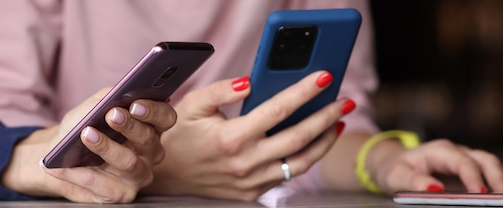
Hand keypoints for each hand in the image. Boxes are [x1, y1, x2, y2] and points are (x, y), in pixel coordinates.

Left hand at [1, 88, 174, 202]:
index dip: (154, 111)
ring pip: (129, 163)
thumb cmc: (82, 127)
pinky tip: (62, 166)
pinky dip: (80, 174)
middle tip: (111, 115)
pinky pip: (104, 186)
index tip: (135, 104)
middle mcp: (150, 152)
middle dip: (130, 126)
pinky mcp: (121, 194)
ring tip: (86, 135)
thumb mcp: (92, 107)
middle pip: (149, 139)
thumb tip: (116, 95)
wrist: (57, 157)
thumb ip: (107, 97)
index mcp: (150, 127)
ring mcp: (138, 175)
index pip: (165, 117)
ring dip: (107, 147)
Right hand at [141, 71, 353, 200]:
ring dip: (324, 141)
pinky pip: (286, 176)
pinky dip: (305, 158)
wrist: (165, 176)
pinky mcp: (251, 193)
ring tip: (337, 122)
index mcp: (231, 137)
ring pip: (300, 163)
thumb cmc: (179, 137)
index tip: (325, 77)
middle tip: (344, 100)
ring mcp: (250, 182)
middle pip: (299, 138)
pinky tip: (313, 143)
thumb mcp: (192, 105)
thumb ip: (222, 90)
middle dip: (326, 117)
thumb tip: (252, 80)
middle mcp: (245, 162)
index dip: (305, 91)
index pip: (278, 109)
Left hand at [371, 139, 502, 193]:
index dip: (472, 177)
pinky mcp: (467, 173)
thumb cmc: (395, 170)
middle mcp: (456, 153)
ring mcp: (464, 161)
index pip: (462, 161)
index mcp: (439, 151)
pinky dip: (492, 186)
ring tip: (501, 199)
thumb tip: (435, 189)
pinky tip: (493, 199)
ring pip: (489, 166)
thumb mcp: (397, 176)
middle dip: (496, 178)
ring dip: (499, 181)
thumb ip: (414, 182)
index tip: (479, 193)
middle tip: (500, 198)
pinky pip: (485, 177)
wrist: (392, 165)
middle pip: (484, 160)